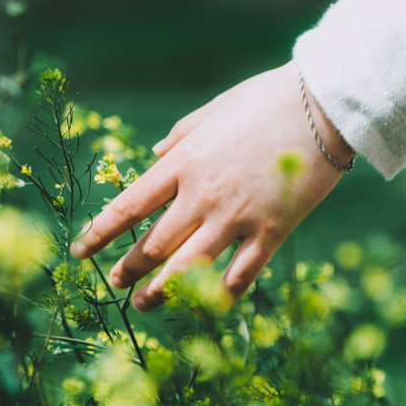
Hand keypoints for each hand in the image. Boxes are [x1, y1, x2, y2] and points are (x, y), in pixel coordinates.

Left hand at [71, 60, 353, 311]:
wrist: (325, 106)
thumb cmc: (265, 101)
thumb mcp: (211, 111)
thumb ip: (179, 138)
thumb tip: (155, 157)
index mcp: (182, 163)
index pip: (127, 207)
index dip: (99, 233)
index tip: (80, 251)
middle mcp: (202, 195)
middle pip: (153, 245)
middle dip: (128, 268)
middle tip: (115, 281)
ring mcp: (237, 217)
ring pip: (188, 268)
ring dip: (161, 291)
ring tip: (143, 304)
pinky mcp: (271, 232)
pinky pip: (240, 275)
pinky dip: (220, 294)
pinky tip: (206, 303)